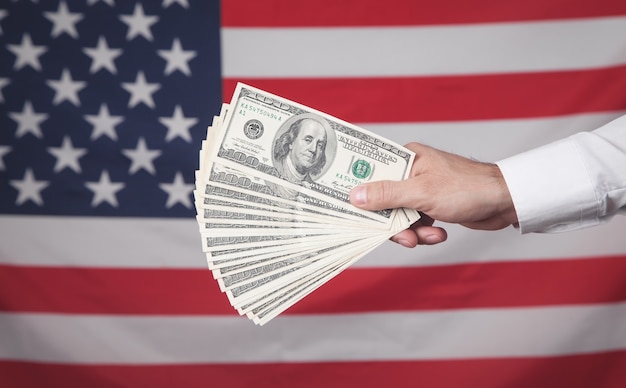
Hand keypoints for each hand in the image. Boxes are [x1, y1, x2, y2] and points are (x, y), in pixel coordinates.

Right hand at [349, 142, 517, 246]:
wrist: (505, 202)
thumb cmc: (467, 188)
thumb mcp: (421, 192)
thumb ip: (386, 195)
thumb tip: (355, 196)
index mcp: (406, 159)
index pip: (372, 174)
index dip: (360, 191)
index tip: (347, 207)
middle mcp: (411, 172)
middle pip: (384, 200)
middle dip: (393, 222)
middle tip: (402, 236)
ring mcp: (421, 190)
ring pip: (400, 216)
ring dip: (412, 231)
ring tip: (428, 236)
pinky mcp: (432, 205)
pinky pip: (416, 222)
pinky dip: (425, 232)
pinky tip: (439, 233)